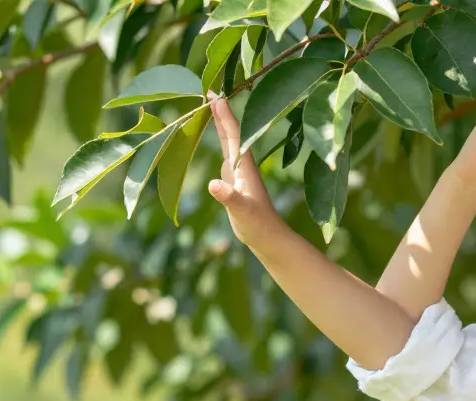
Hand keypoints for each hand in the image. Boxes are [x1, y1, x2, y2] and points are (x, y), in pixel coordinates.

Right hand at [207, 90, 283, 244]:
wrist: (268, 236)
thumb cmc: (257, 224)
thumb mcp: (241, 211)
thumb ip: (228, 198)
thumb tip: (213, 185)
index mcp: (245, 165)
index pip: (233, 133)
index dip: (224, 114)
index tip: (214, 94)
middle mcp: (243, 162)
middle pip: (231, 129)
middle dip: (220, 109)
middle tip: (207, 88)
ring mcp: (239, 167)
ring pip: (229, 136)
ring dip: (219, 119)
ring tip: (209, 100)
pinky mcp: (235, 175)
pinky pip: (225, 147)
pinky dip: (219, 134)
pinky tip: (214, 129)